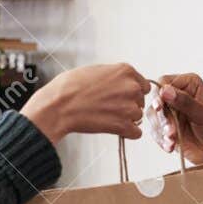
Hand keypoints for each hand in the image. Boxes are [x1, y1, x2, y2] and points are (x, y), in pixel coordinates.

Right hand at [22, 63, 149, 144]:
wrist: (59, 106)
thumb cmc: (70, 87)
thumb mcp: (95, 70)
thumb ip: (114, 76)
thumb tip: (119, 83)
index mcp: (125, 71)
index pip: (143, 85)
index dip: (132, 92)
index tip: (122, 97)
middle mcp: (131, 87)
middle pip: (141, 101)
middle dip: (128, 105)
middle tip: (110, 108)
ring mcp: (129, 107)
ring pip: (138, 116)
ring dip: (126, 119)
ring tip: (107, 117)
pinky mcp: (124, 125)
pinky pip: (136, 133)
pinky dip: (127, 133)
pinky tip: (115, 129)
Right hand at [155, 72, 202, 164]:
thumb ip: (186, 102)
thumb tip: (166, 91)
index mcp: (189, 84)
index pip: (165, 82)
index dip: (160, 95)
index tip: (160, 108)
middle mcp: (177, 94)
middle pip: (156, 99)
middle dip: (162, 118)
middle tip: (170, 132)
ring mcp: (169, 110)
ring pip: (152, 115)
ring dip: (161, 130)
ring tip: (172, 141)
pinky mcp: (164, 125)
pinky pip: (154, 129)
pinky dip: (161, 139)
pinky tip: (170, 146)